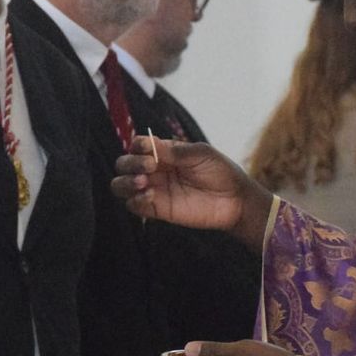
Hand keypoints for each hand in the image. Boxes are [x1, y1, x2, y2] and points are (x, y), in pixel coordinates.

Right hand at [112, 136, 274, 246]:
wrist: (234, 199)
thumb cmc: (220, 171)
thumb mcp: (201, 154)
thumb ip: (176, 151)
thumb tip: (149, 146)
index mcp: (163, 152)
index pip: (137, 146)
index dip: (137, 146)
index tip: (147, 148)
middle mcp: (154, 170)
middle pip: (124, 164)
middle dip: (130, 163)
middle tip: (149, 167)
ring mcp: (154, 190)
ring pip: (121, 185)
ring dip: (126, 182)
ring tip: (144, 183)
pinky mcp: (157, 209)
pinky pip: (134, 206)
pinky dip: (135, 200)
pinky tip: (151, 196)